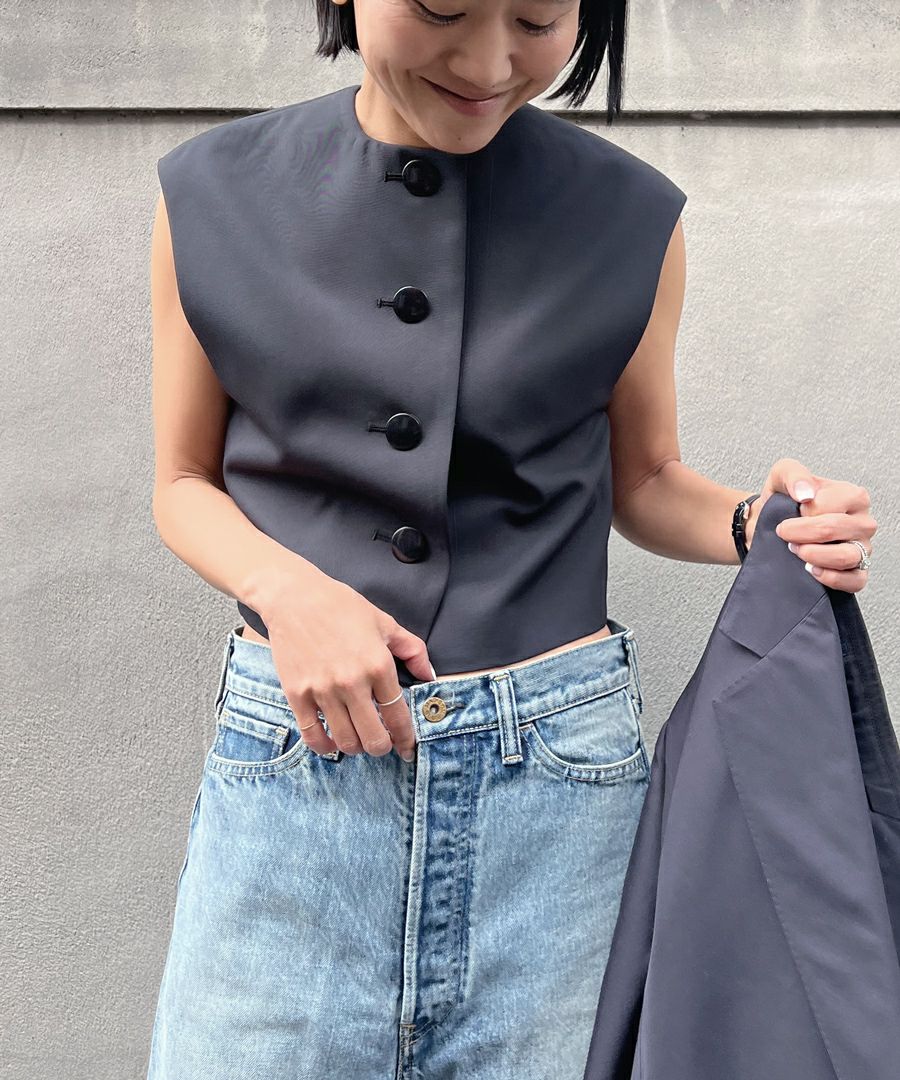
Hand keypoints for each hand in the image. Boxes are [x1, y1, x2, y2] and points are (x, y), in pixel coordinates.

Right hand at [260, 569, 433, 761]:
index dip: (406, 739)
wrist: (294, 598)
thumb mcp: (385, 623)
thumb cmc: (341, 607)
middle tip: (382, 743)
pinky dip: (325, 747)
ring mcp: (322, 690)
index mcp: (378, 665)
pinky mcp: (297, 694)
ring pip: (346, 742)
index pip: (398, 717)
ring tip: (358, 739)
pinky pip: (312, 736)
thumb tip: (430, 677)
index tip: (407, 748)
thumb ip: (413, 650)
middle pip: (373, 739)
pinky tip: (332, 742)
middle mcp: (352, 682)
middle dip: (382, 747)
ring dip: (356, 747)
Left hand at [746, 457, 875, 593]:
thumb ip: (794, 475)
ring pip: (847, 556)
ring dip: (814, 555)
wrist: (772, 526)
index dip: (801, 514)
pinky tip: (812, 570)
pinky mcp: (857, 572)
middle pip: (835, 529)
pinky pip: (854, 580)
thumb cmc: (784, 501)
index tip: (789, 515)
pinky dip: (832, 578)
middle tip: (784, 534)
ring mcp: (863, 548)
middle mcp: (862, 522)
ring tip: (796, 550)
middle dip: (801, 534)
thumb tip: (805, 494)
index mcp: (853, 496)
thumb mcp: (782, 476)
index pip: (828, 506)